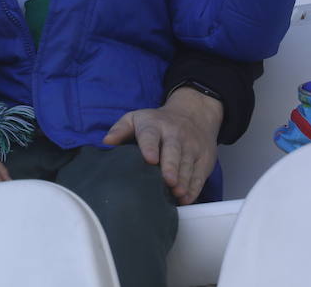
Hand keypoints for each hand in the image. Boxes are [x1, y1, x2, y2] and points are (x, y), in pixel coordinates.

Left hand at [103, 86, 222, 205]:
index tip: (149, 159)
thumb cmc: (158, 121)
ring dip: (183, 180)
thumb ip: (121, 129)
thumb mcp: (137, 118)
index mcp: (154, 125)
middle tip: (168, 181)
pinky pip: (200, 174)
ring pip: (188, 164)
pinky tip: (186, 198)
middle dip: (171, 166)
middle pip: (173, 151)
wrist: (194, 113)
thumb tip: (106, 142)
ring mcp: (191, 147)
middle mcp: (175, 135)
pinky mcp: (204, 158)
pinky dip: (194, 187)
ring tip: (177, 193)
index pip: (151, 135)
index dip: (150, 147)